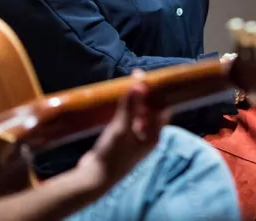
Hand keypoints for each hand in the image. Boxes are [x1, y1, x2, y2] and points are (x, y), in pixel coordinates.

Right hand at [74, 70, 166, 192]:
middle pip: (151, 110)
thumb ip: (130, 106)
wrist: (93, 178)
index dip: (156, 92)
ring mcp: (135, 138)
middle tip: (135, 77)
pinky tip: (118, 101)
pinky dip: (125, 109)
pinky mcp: (123, 138)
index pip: (161, 108)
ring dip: (135, 101)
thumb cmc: (112, 155)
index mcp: (154, 135)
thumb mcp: (121, 129)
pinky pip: (128, 119)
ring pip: (139, 114)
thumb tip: (139, 82)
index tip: (148, 76)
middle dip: (145, 94)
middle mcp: (147, 136)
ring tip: (127, 84)